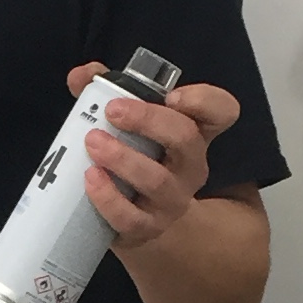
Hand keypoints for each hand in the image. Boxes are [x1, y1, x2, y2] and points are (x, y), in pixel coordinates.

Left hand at [65, 63, 239, 251]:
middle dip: (148, 120)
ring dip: (122, 158)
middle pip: (186, 138)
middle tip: (113, 110)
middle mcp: (191, 166)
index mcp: (194, 133)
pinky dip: (108, 197)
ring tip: (93, 142)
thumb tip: (81, 75)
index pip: (222, 110)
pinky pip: (130, 217)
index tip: (172, 95)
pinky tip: (90, 177)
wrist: (136, 218)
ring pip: (156, 179)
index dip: (203, 100)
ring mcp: (172, 200)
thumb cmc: (135, 157)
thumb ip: (105, 91)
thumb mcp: (128, 122)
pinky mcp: (146, 227)